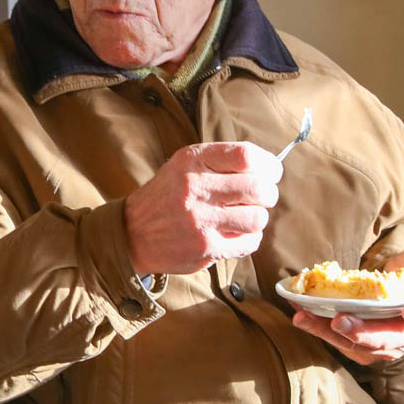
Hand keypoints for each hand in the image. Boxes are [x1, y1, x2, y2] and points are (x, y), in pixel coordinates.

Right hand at [125, 142, 282, 275]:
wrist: (132, 232)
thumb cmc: (169, 195)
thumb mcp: (185, 165)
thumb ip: (222, 162)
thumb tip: (270, 169)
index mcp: (193, 161)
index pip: (246, 155)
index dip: (269, 165)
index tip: (271, 172)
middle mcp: (195, 187)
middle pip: (258, 187)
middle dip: (268, 193)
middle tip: (262, 197)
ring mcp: (200, 220)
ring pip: (258, 217)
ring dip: (258, 218)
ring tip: (245, 217)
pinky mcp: (205, 247)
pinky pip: (248, 242)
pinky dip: (249, 238)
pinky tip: (235, 233)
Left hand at [292, 210, 403, 364]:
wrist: (396, 321)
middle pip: (386, 338)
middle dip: (364, 332)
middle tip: (341, 320)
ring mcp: (379, 348)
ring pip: (357, 344)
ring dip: (331, 332)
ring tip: (308, 317)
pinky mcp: (357, 351)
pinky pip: (337, 343)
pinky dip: (317, 330)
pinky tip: (300, 317)